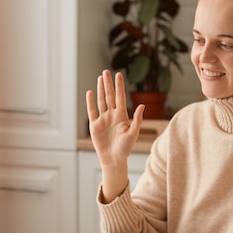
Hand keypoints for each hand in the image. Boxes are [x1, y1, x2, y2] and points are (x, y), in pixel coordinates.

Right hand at [86, 70, 143, 200]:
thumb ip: (137, 120)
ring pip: (101, 101)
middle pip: (109, 96)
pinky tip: (90, 93)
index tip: (118, 74)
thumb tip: (141, 105)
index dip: (119, 86)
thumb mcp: (133, 134)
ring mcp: (103, 120)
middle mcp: (112, 115)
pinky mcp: (95, 126)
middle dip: (108, 84)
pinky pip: (92, 111)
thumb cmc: (125, 149)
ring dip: (100, 90)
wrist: (113, 160)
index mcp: (122, 116)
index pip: (120, 97)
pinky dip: (90, 102)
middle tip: (106, 71)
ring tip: (100, 78)